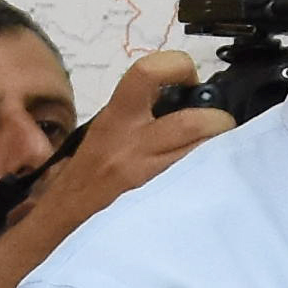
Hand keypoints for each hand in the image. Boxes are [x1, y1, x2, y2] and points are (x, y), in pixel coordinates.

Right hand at [33, 53, 228, 229]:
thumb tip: (183, 100)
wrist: (65, 220)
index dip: (179, 66)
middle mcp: (132, 146)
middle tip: (221, 126)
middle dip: (219, 121)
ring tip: (220, 153)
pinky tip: (209, 179)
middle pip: (191, 123)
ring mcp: (148, 178)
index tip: (191, 80)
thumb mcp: (105, 132)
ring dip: (222, 151)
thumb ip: (139, 114)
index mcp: (116, 119)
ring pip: (203, 156)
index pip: (147, 74)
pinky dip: (212, 177)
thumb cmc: (85, 176)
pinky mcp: (159, 206)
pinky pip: (197, 185)